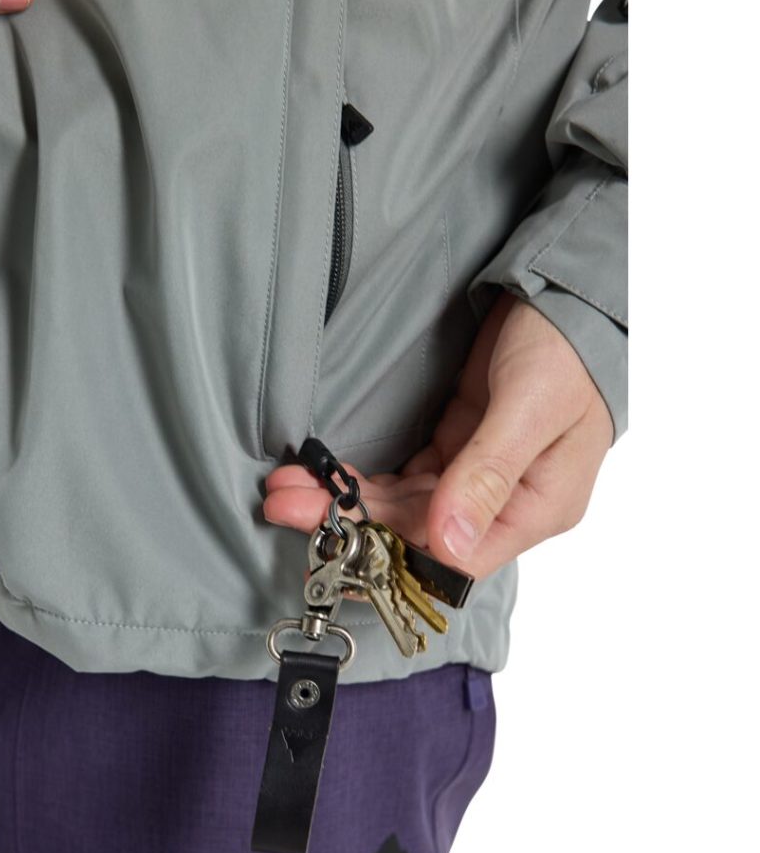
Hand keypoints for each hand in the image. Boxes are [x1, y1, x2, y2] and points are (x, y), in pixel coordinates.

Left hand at [263, 291, 614, 579]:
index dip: (391, 552)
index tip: (334, 533)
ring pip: (402, 507)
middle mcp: (504, 505)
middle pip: (417, 533)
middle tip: (284, 501)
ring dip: (346, 498)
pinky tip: (325, 474)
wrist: (568, 293)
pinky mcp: (457, 450)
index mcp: (537, 509)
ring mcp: (477, 479)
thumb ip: (489, 471)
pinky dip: (364, 478)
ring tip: (287, 486)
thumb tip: (449, 540)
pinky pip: (404, 479)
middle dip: (349, 519)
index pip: (457, 560)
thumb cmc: (567, 348)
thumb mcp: (531, 404)